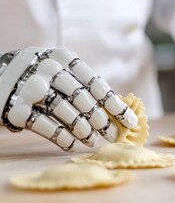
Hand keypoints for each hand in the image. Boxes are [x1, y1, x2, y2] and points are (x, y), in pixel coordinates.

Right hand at [0, 47, 137, 150]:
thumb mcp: (60, 70)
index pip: (97, 84)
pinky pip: (46, 126)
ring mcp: (30, 86)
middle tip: (113, 136)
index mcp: (64, 58)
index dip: (116, 106)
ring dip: (85, 131)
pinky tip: (74, 144)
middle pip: (84, 100)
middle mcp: (48, 68)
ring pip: (67, 113)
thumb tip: (117, 111)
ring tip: (94, 141)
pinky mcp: (15, 106)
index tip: (132, 122)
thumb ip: (83, 85)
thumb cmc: (39, 76)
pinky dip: (64, 138)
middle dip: (102, 121)